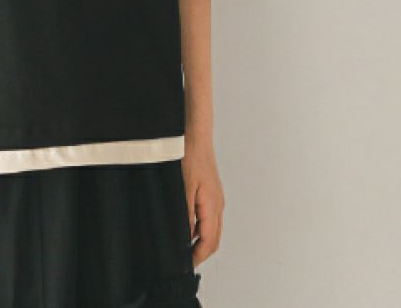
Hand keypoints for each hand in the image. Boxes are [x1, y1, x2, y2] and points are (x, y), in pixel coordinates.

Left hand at [182, 138, 224, 268]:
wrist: (196, 136)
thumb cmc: (190, 157)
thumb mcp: (183, 187)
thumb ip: (185, 214)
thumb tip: (186, 237)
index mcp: (212, 206)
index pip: (209, 241)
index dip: (198, 256)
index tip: (185, 264)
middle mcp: (218, 205)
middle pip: (214, 239)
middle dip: (201, 252)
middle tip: (184, 259)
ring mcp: (216, 199)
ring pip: (212, 229)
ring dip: (200, 240)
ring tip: (182, 244)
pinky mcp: (212, 193)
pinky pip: (209, 217)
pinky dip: (200, 227)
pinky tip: (186, 224)